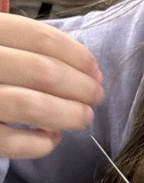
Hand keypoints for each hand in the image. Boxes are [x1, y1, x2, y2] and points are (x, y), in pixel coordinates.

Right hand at [0, 13, 104, 157]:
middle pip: (42, 72)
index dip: (76, 55)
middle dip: (79, 87)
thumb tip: (82, 68)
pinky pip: (9, 142)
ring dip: (67, 114)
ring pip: (30, 106)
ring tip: (83, 118)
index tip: (95, 70)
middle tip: (96, 96)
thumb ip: (23, 47)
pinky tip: (51, 140)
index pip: (38, 38)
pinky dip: (39, 144)